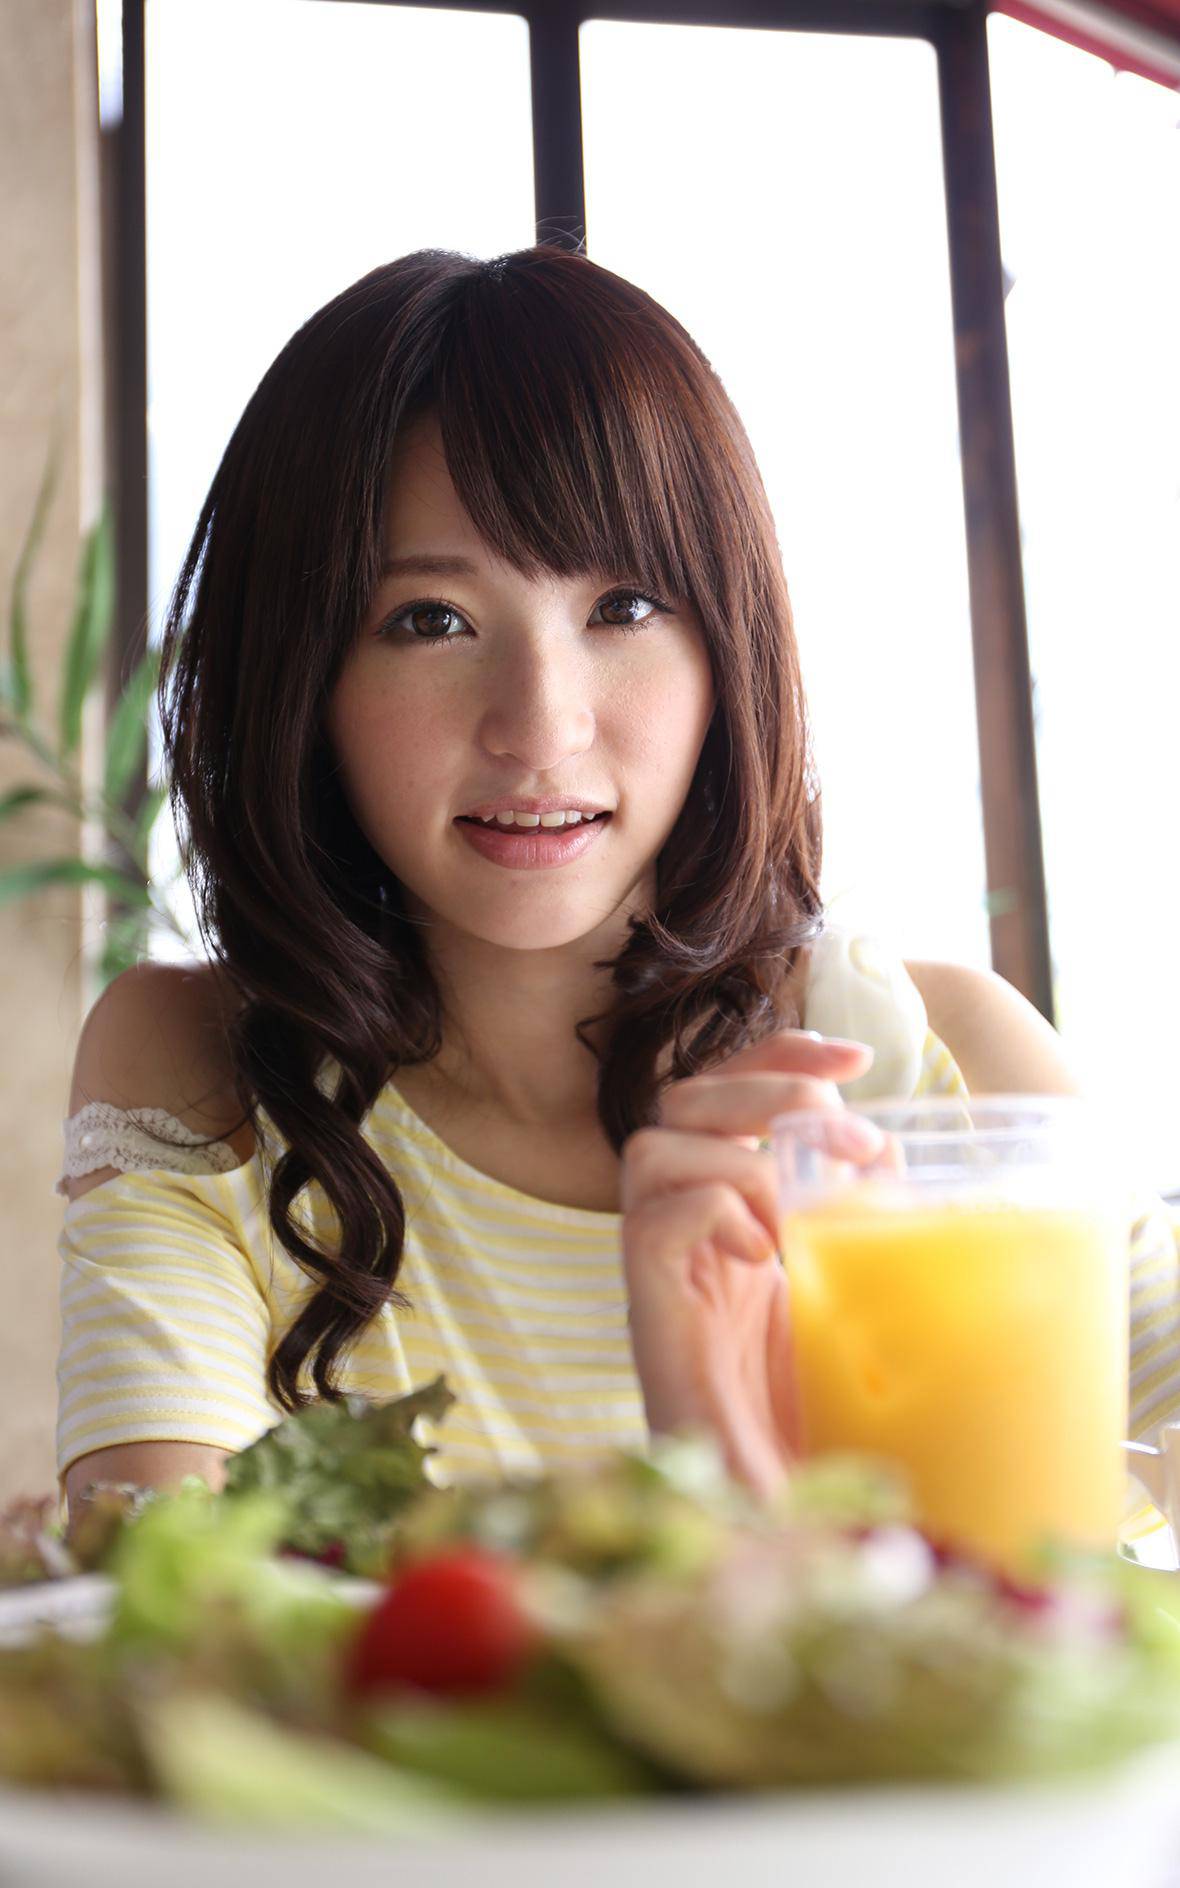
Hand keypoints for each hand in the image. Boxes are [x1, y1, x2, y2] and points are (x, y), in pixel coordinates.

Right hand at [619, 1031, 881, 1498]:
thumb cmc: (813, 1425)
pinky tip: (762, 1259)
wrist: (775, 1525)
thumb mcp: (852, 1305)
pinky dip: (714, 1213)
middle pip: (682, 1097)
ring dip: (738, 1155)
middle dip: (766, 1083)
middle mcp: (686, 1233)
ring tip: (795, 1211)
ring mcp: (662, 1273)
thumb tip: (904, 1174)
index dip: (782, 1053)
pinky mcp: (649, 1315)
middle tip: (845, 1125)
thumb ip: (861, 1237)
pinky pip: (653, 1221)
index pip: (732, 1095)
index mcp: (732, 1217)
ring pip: (652, 1145)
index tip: (858, 1053)